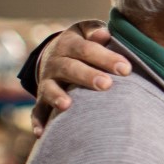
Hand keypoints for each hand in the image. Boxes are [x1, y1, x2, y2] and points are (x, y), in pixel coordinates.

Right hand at [31, 21, 129, 135]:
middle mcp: (55, 62)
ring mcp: (47, 81)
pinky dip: (38, 122)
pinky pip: (37, 111)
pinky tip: (42, 133)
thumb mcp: (86, 31)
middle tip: (106, 85)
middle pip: (69, 69)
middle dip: (87, 76)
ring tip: (67, 105)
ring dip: (57, 97)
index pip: (87, 49)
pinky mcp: (42, 99)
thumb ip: (95, 31)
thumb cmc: (83, 44)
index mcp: (69, 44)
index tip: (125, 69)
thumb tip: (104, 34)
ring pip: (49, 89)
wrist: (56, 53)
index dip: (105, 58)